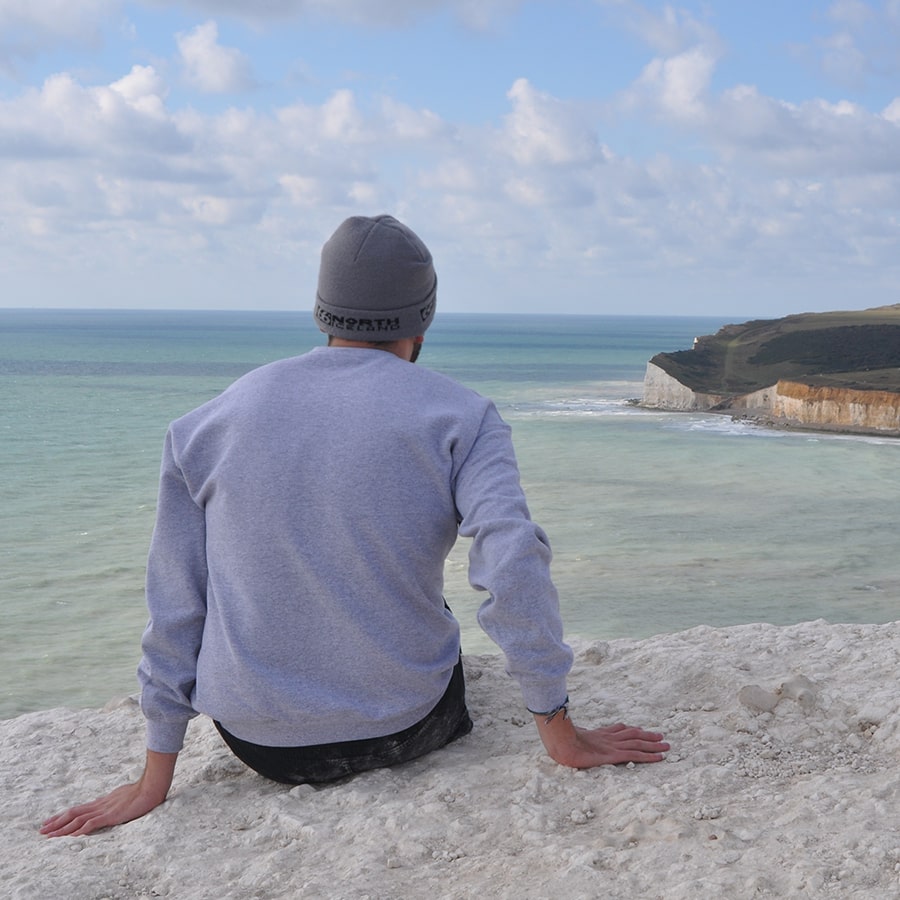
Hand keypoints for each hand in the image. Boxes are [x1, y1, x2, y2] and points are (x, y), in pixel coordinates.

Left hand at [40, 750, 176, 837]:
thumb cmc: (142, 791)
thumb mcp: (124, 796)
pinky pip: (91, 824)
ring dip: (62, 828)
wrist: (152, 786)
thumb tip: (106, 805)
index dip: (64, 815)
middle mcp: (100, 805)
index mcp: (103, 801)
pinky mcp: (111, 815)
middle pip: (73, 813)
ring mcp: (105, 810)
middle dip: (56, 822)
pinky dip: (79, 830)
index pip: (79, 809)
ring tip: (48, 835)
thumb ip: (114, 802)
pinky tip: (71, 836)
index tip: (51, 821)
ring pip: (78, 819)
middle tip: (42, 829)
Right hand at [535, 714, 668, 768]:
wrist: (561, 744)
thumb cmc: (561, 742)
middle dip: (647, 735)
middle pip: (633, 735)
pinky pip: (636, 755)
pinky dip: (649, 756)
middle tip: (661, 736)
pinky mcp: (615, 756)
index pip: (619, 730)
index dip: (631, 730)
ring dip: (653, 744)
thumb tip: (571, 737)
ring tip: (666, 745)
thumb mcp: (570, 738)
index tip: (640, 730)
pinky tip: (660, 757)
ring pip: (638, 744)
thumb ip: (575, 736)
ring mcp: (613, 746)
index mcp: (599, 734)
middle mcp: (609, 738)